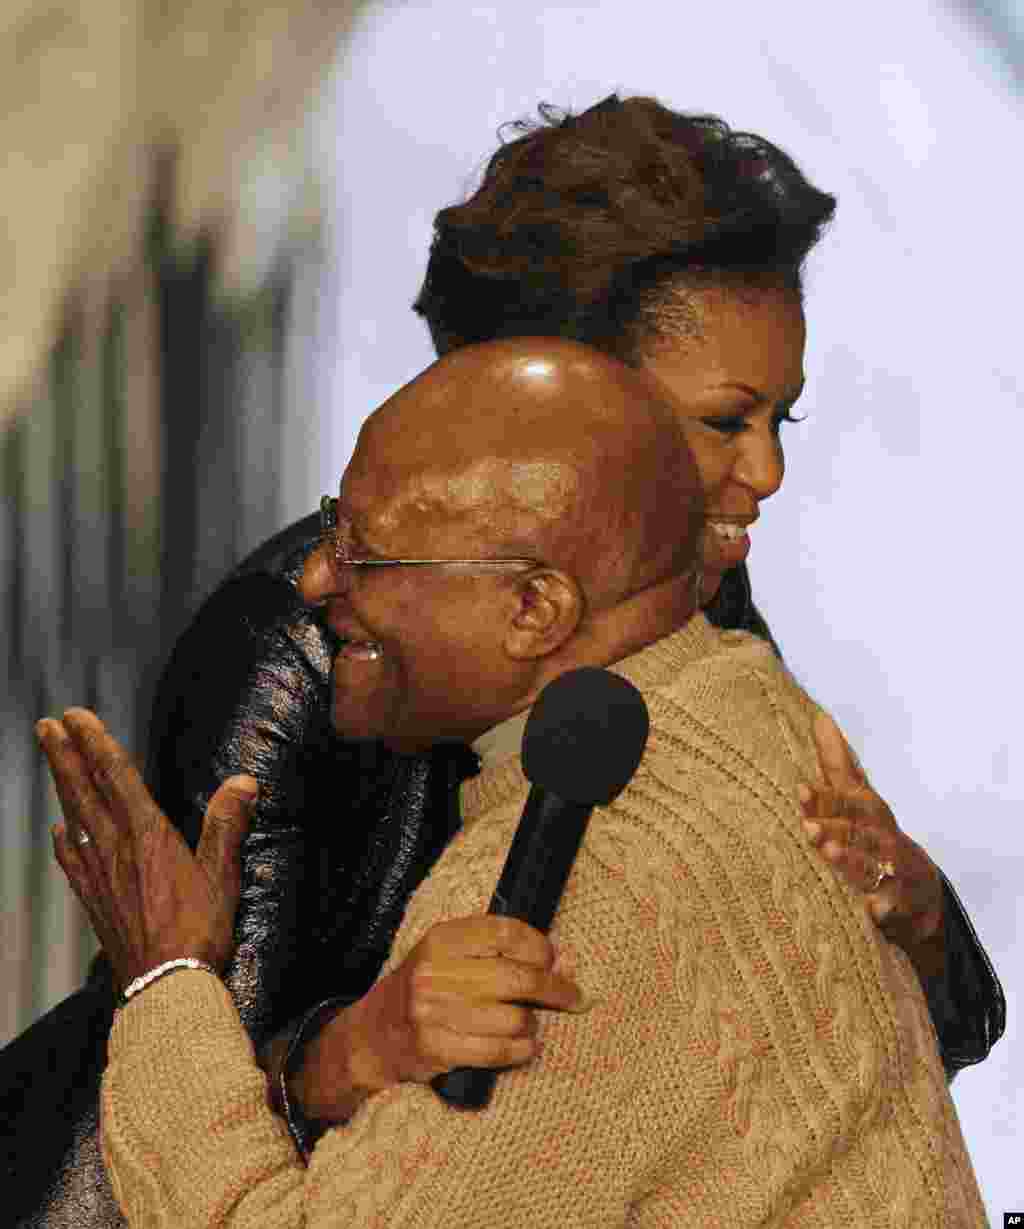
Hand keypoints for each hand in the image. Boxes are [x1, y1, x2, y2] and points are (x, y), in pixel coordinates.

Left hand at [37, 708, 257, 990]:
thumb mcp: (223, 875)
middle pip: (84, 791)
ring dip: (61, 784)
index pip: (117, 777)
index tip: (77, 717)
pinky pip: (71, 860)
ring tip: (51, 759)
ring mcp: (99, 875)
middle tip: (47, 726)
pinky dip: (63, 838)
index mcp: (147, 835)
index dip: (96, 743)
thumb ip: (228, 825)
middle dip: (65, 754)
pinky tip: (60, 830)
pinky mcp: (94, 901)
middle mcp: (116, 848)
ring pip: (74, 817)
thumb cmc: (199, 931)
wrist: (164, 986)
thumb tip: (244, 781)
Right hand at [289, 915, 585, 1122]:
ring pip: (513, 1018)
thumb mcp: (447, 956)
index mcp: (441, 939)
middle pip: (517, 977)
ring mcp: (434, 1012)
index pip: (505, 932)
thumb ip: (495, 953)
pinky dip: (521, 1050)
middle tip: (573, 996)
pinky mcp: (436, 1048)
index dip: (538, 945)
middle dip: (554, 988)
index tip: (553, 958)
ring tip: (528, 1024)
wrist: (373, 1036)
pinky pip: (499, 1051)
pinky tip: (525, 1047)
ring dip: (532, 1024)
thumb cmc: (423, 990)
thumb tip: (560, 961)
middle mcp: (436, 972)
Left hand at [799, 712, 944, 978]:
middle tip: (807, 826)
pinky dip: (882, 909)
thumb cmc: (876, 836)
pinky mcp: (900, 906)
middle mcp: (882, 839)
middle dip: (834, 828)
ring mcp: (893, 873)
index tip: (800, 790)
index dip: (824, 797)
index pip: (846, 801)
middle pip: (858, 832)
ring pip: (871, 866)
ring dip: (850, 860)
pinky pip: (891, 908)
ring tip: (827, 854)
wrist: (920, 890)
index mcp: (870, 814)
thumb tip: (819, 718)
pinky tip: (870, 910)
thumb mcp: (859, 798)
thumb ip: (837, 764)